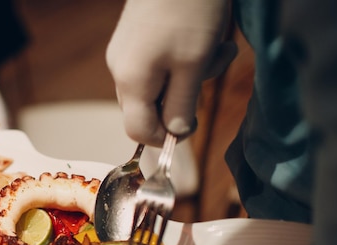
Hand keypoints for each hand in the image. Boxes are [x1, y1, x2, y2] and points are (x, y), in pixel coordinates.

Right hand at [107, 0, 235, 144]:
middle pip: (148, 109)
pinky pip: (157, 66)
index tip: (192, 127)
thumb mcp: (194, 65)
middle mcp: (120, 71)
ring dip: (190, 78)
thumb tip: (175, 135)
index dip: (165, 139)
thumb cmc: (190, 12)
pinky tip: (205, 38)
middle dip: (182, 101)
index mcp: (131, 82)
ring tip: (216, 50)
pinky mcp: (134, 39)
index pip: (138, 131)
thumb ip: (181, 106)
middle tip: (209, 72)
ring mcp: (125, 54)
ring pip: (157, 86)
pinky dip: (183, 61)